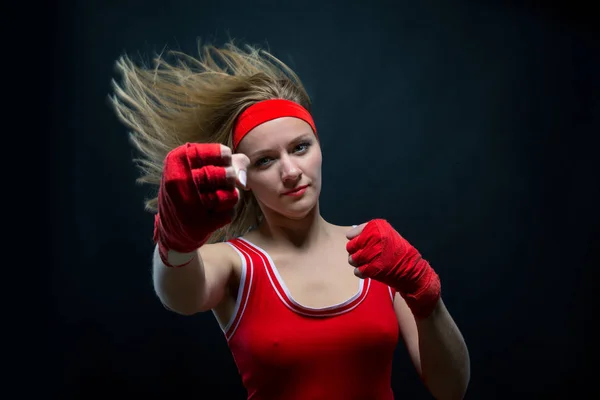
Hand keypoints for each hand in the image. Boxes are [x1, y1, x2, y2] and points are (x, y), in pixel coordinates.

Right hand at [154, 143, 249, 265]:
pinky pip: (229, 214)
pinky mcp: (196, 224)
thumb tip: (242, 182)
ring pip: (231, 195)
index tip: (221, 165)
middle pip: (229, 175)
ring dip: (230, 197)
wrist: (173, 226)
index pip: (224, 153)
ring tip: (216, 198)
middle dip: (231, 181)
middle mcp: (178, 178)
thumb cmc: (193, 188)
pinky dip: (227, 213)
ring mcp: (186, 202)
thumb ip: (233, 162)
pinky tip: (212, 214)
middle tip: (222, 184)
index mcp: (178, 158)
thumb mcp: (205, 166)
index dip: (229, 160)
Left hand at [346, 219, 440, 317]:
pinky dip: (361, 272)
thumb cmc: (397, 250)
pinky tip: (369, 270)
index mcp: (375, 227)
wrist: (412, 268)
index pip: (351, 234)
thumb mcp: (386, 233)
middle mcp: (373, 238)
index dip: (356, 241)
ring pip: (352, 259)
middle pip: (350, 247)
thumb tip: (349, 236)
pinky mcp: (372, 268)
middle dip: (355, 252)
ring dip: (357, 263)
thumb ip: (368, 232)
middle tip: (364, 255)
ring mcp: (372, 253)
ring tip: (368, 262)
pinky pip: (357, 271)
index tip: (363, 244)